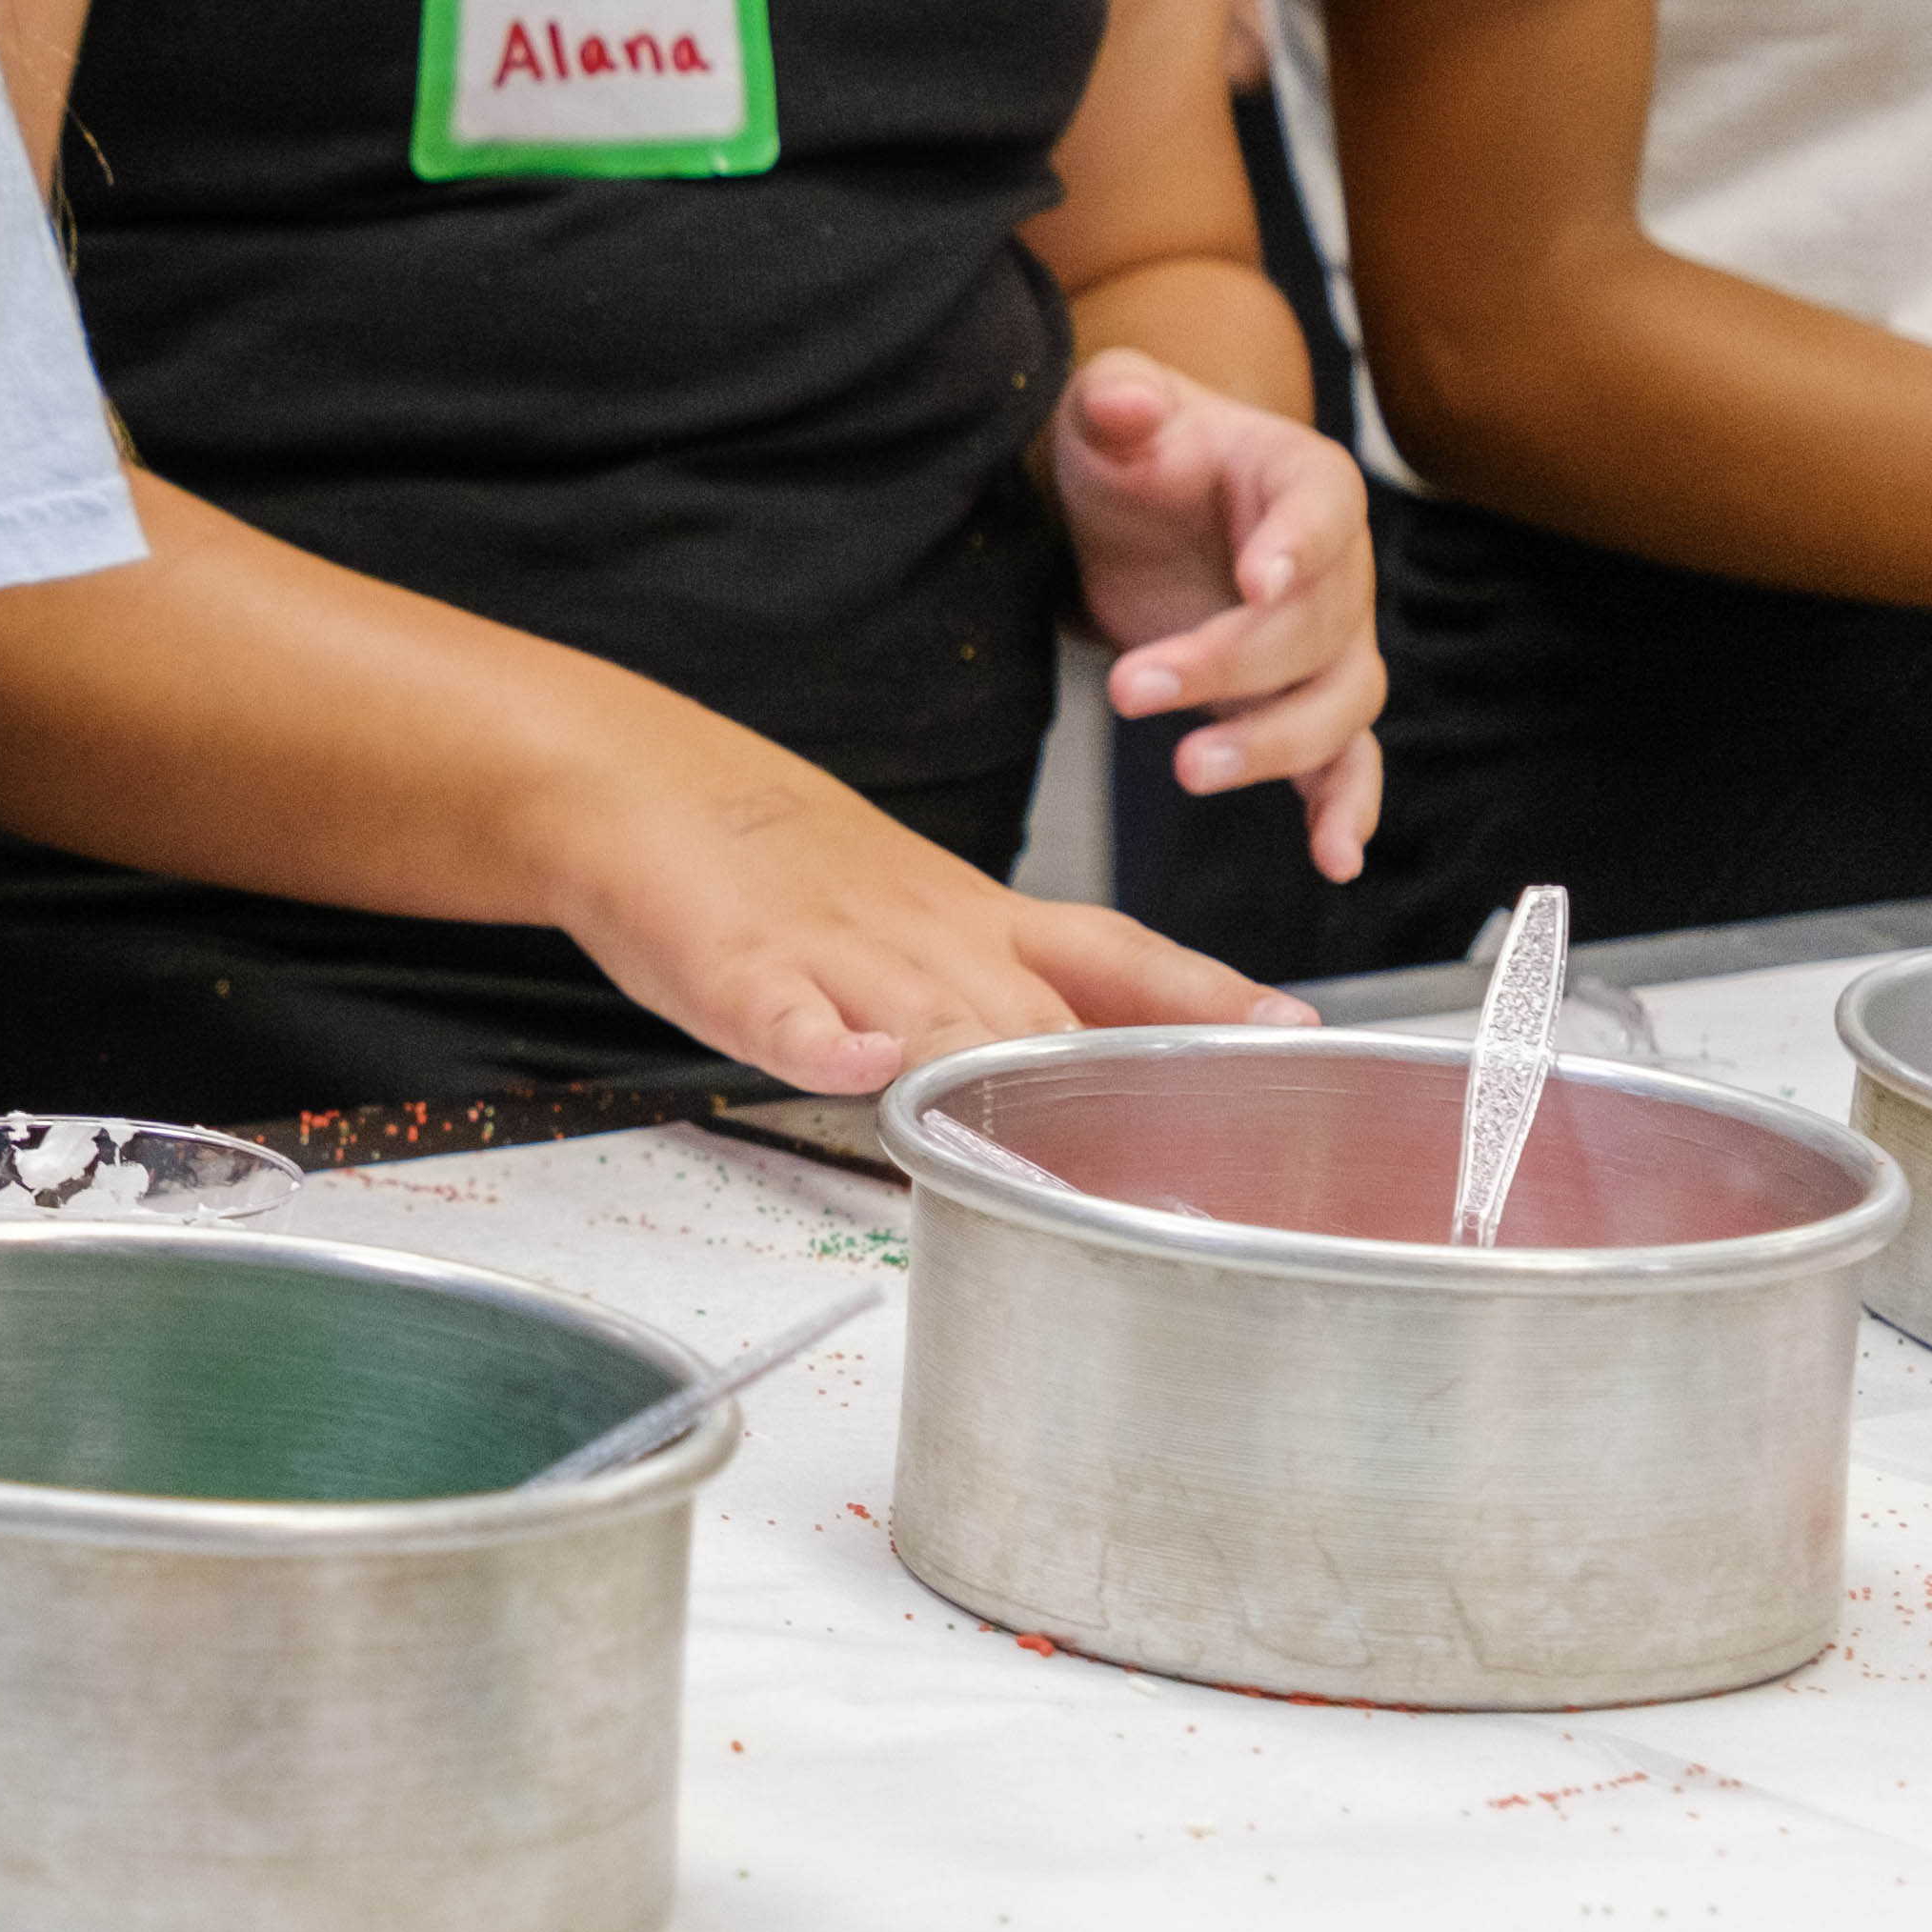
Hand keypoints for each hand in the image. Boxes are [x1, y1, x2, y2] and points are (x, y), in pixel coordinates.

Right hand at [553, 751, 1312, 1098]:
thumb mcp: (914, 903)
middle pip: (1048, 1020)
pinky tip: (855, 1062)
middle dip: (1126, 1084)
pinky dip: (822, 1039)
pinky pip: (784, 1011)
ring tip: (1062, 1130)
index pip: (1119, 962)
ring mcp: (834, 957)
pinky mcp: (735, 970)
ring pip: (935, 1023)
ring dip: (1001, 1073)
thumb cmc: (775, 867)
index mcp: (976, 924)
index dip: (1208, 999)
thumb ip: (1004, 974)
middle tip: (1202, 1147)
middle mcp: (929, 944)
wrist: (634, 784)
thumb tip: (1114, 1042)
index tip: (1298, 1030)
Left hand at [1047, 349, 1384, 883]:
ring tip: (1188, 770)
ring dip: (1272, 745)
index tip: (1258, 580)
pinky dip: (1345, 808)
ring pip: (1338, 705)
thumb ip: (1117, 399)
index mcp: (1306, 481)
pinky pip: (1347, 762)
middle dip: (1231, 666)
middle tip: (1133, 687)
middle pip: (1317, 629)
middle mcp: (1339, 569)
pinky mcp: (1300, 702)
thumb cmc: (1138, 449)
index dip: (1298, 548)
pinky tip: (1332, 857)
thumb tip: (1122, 401)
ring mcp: (1330, 644)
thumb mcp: (1112, 411)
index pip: (1325, 512)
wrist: (1144, 504)